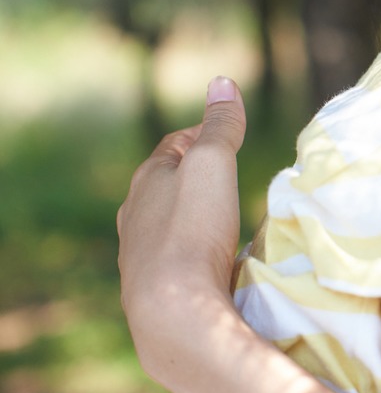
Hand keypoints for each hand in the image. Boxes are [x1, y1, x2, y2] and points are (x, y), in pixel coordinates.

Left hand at [117, 76, 246, 384]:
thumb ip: (219, 126)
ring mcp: (141, 253)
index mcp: (148, 180)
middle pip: (169, 183)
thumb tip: (222, 82)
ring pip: (168, 222)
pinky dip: (193, 248)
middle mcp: (136, 214)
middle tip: (232, 174)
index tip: (232, 135)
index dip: (206, 134)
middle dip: (198, 176)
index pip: (176, 143)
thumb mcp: (212, 163)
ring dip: (193, 215)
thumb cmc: (192, 229)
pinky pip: (175, 255)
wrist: (172, 310)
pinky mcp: (154, 287)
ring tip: (224, 217)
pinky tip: (211, 258)